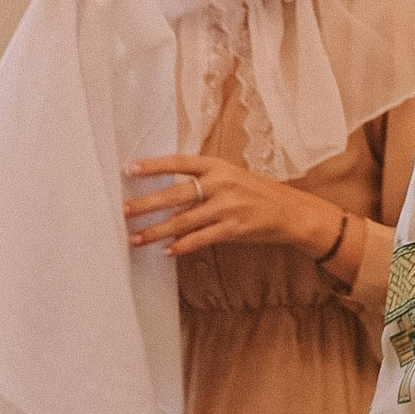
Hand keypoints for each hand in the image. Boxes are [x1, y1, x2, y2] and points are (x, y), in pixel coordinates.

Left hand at [122, 154, 341, 258]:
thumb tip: (168, 194)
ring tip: (135, 238)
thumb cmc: (258, 193)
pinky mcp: (233, 229)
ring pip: (182, 220)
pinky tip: (165, 251)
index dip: (153, 166)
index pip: (179, 162)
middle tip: (123, 210)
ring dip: (156, 231)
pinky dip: (181, 246)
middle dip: (146, 203)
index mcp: (218, 166)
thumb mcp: (232, 177)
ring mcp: (227, 207)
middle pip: (175, 193)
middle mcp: (221, 184)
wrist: (291, 212)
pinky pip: (200, 239)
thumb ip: (204, 181)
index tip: (129, 169)